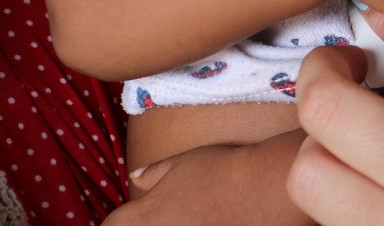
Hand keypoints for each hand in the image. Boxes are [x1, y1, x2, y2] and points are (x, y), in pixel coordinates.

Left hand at [105, 134, 312, 224]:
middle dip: (147, 223)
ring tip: (192, 216)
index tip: (129, 216)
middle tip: (173, 212)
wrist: (264, 189)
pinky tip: (211, 221)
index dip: (119, 222)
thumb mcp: (184, 163)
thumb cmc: (223, 170)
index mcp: (145, 216)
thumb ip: (155, 173)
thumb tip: (135, 176)